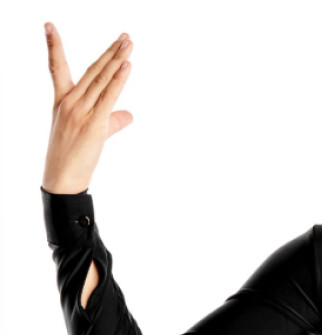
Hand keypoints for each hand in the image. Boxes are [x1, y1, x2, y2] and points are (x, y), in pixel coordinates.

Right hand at [41, 21, 134, 193]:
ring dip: (117, 60)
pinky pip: (108, 96)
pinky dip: (117, 79)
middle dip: (109, 52)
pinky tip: (126, 66)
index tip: (49, 25)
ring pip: (101, 79)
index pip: (57, 68)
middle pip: (92, 70)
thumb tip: (128, 115)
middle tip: (125, 37)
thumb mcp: (92, 134)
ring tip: (128, 44)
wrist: (63, 178)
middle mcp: (70, 102)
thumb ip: (111, 120)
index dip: (53, 46)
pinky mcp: (93, 123)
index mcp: (62, 101)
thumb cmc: (74, 157)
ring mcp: (80, 111)